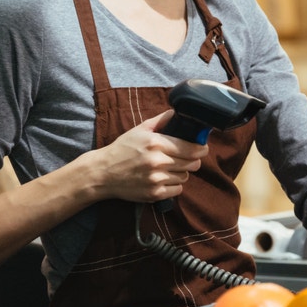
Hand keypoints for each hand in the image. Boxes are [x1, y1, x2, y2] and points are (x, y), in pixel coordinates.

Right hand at [91, 110, 209, 203]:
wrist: (103, 173)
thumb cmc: (122, 149)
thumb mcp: (139, 130)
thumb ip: (160, 120)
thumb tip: (177, 112)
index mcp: (156, 143)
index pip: (191, 148)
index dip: (201, 148)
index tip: (202, 148)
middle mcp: (158, 161)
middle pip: (192, 163)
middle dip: (193, 160)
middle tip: (187, 158)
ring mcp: (156, 179)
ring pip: (185, 177)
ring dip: (181, 172)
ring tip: (170, 168)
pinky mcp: (154, 194)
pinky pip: (177, 190)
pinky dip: (174, 185)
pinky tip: (164, 179)